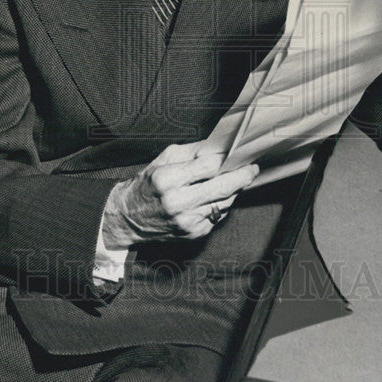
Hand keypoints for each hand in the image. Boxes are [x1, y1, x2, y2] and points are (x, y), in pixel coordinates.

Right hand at [101, 140, 258, 249]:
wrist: (129, 218)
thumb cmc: (148, 184)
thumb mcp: (164, 159)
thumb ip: (193, 152)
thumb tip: (220, 147)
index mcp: (168, 179)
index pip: (208, 167)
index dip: (224, 160)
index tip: (235, 154)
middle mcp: (178, 202)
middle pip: (222, 187)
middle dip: (242, 177)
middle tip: (252, 169)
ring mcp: (187, 221)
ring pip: (224, 202)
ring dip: (233, 190)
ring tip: (235, 179)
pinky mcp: (194, 234)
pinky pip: (218, 215)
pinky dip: (221, 204)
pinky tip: (216, 196)